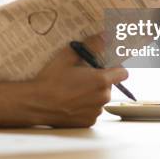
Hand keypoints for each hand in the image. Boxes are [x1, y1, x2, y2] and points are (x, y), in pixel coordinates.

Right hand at [0, 35, 128, 127]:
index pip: (123, 73)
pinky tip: (70, 101)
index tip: (105, 66)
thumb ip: (91, 45)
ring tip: (72, 90)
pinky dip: (84, 107)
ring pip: (99, 99)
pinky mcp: (88, 122)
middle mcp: (102, 97)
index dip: (115, 68)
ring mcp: (96, 112)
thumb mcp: (68, 56)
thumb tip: (106, 36)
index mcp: (101, 80)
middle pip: (109, 86)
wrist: (36, 103)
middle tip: (80, 77)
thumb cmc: (51, 79)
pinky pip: (91, 111)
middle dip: (99, 81)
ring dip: (91, 94)